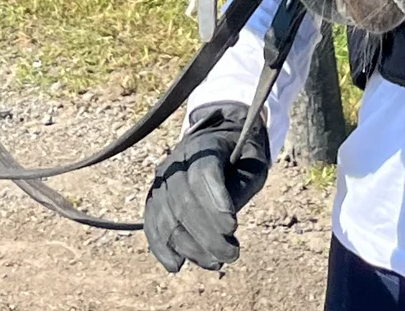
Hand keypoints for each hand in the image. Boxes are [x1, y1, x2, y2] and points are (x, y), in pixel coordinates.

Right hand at [144, 101, 270, 272]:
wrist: (218, 139)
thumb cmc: (241, 156)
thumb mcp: (253, 163)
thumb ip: (242, 186)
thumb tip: (226, 226)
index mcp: (204, 144)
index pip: (203, 173)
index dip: (215, 203)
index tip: (233, 227)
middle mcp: (176, 160)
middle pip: (184, 200)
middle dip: (208, 234)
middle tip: (232, 254)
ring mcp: (161, 180)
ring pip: (167, 217)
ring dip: (190, 247)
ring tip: (216, 262)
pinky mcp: (154, 198)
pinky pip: (151, 224)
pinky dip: (161, 247)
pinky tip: (177, 265)